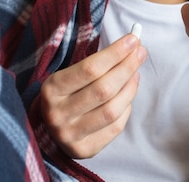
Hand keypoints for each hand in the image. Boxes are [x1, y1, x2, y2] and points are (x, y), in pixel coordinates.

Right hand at [39, 32, 146, 158]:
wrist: (47, 126)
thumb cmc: (67, 92)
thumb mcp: (70, 74)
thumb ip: (97, 62)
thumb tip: (131, 45)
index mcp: (52, 89)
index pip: (89, 69)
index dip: (115, 53)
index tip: (133, 40)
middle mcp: (58, 114)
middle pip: (104, 89)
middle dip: (127, 67)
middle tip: (141, 52)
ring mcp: (70, 135)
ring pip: (112, 110)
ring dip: (130, 88)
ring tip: (136, 73)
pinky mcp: (85, 149)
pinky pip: (115, 127)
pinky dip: (126, 108)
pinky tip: (127, 95)